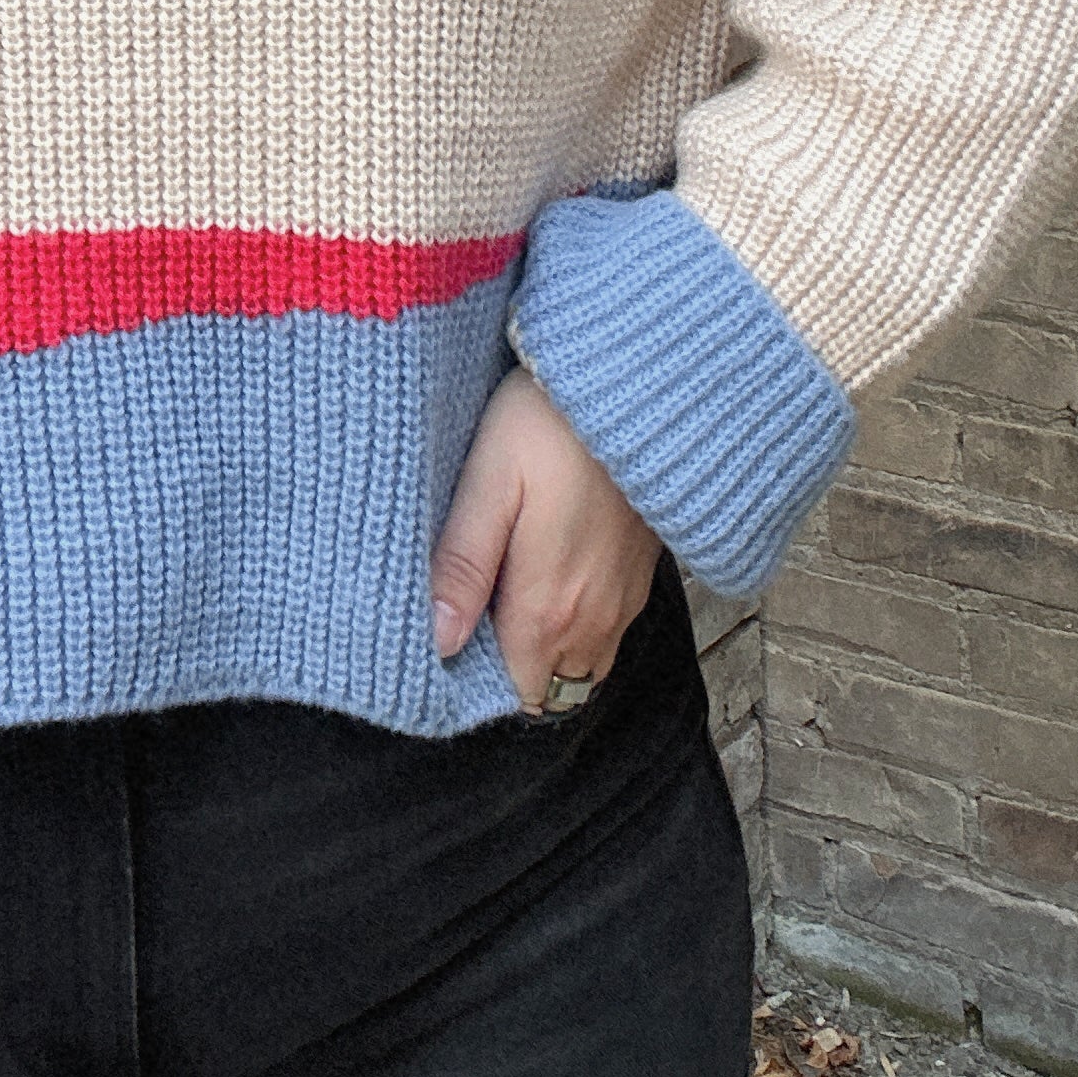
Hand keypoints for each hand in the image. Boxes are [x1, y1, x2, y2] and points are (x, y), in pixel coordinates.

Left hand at [430, 365, 660, 706]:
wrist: (639, 383)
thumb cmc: (551, 424)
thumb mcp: (490, 483)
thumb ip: (463, 564)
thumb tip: (437, 639)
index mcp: (548, 607)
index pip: (514, 692)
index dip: (477, 679)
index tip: (449, 639)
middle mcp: (595, 619)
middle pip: (547, 683)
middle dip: (508, 667)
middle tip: (471, 611)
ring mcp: (624, 600)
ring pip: (579, 661)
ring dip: (543, 646)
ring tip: (505, 591)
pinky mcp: (641, 575)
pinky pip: (604, 629)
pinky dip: (574, 620)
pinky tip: (546, 569)